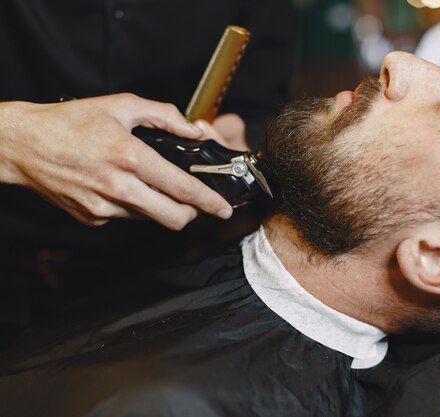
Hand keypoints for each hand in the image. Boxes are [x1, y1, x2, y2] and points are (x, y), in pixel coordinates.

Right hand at [0, 94, 238, 229]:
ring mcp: (104, 207)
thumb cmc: (70, 122)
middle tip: (195, 204)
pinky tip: (121, 186)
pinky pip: (126, 217)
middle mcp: (118, 188)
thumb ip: (164, 115)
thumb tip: (193, 130)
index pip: (182, 188)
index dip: (209, 202)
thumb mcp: (120, 106)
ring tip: (150, 185)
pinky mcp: (92, 218)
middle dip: (192, 215)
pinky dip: (134, 205)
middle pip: (173, 218)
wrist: (22, 145)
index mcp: (130, 157)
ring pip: (150, 219)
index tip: (223, 208)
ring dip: (160, 207)